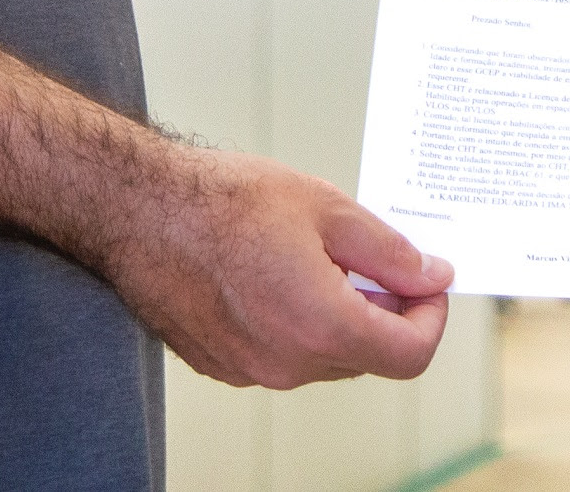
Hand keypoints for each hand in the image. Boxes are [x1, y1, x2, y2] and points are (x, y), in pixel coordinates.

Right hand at [97, 144, 453, 388]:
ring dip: (340, 317)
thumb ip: (389, 251)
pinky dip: (297, 323)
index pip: (409, 354)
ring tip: (320, 256)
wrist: (138, 211)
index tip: (428, 283)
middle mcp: (287, 362)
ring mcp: (252, 370)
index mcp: (321, 323)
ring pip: (325, 357)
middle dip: (385, 311)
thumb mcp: (326, 207)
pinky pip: (283, 355)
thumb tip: (431, 276)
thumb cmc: (222, 200)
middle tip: (377, 257)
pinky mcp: (223, 366)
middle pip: (368, 356)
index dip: (431, 318)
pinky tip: (278, 273)